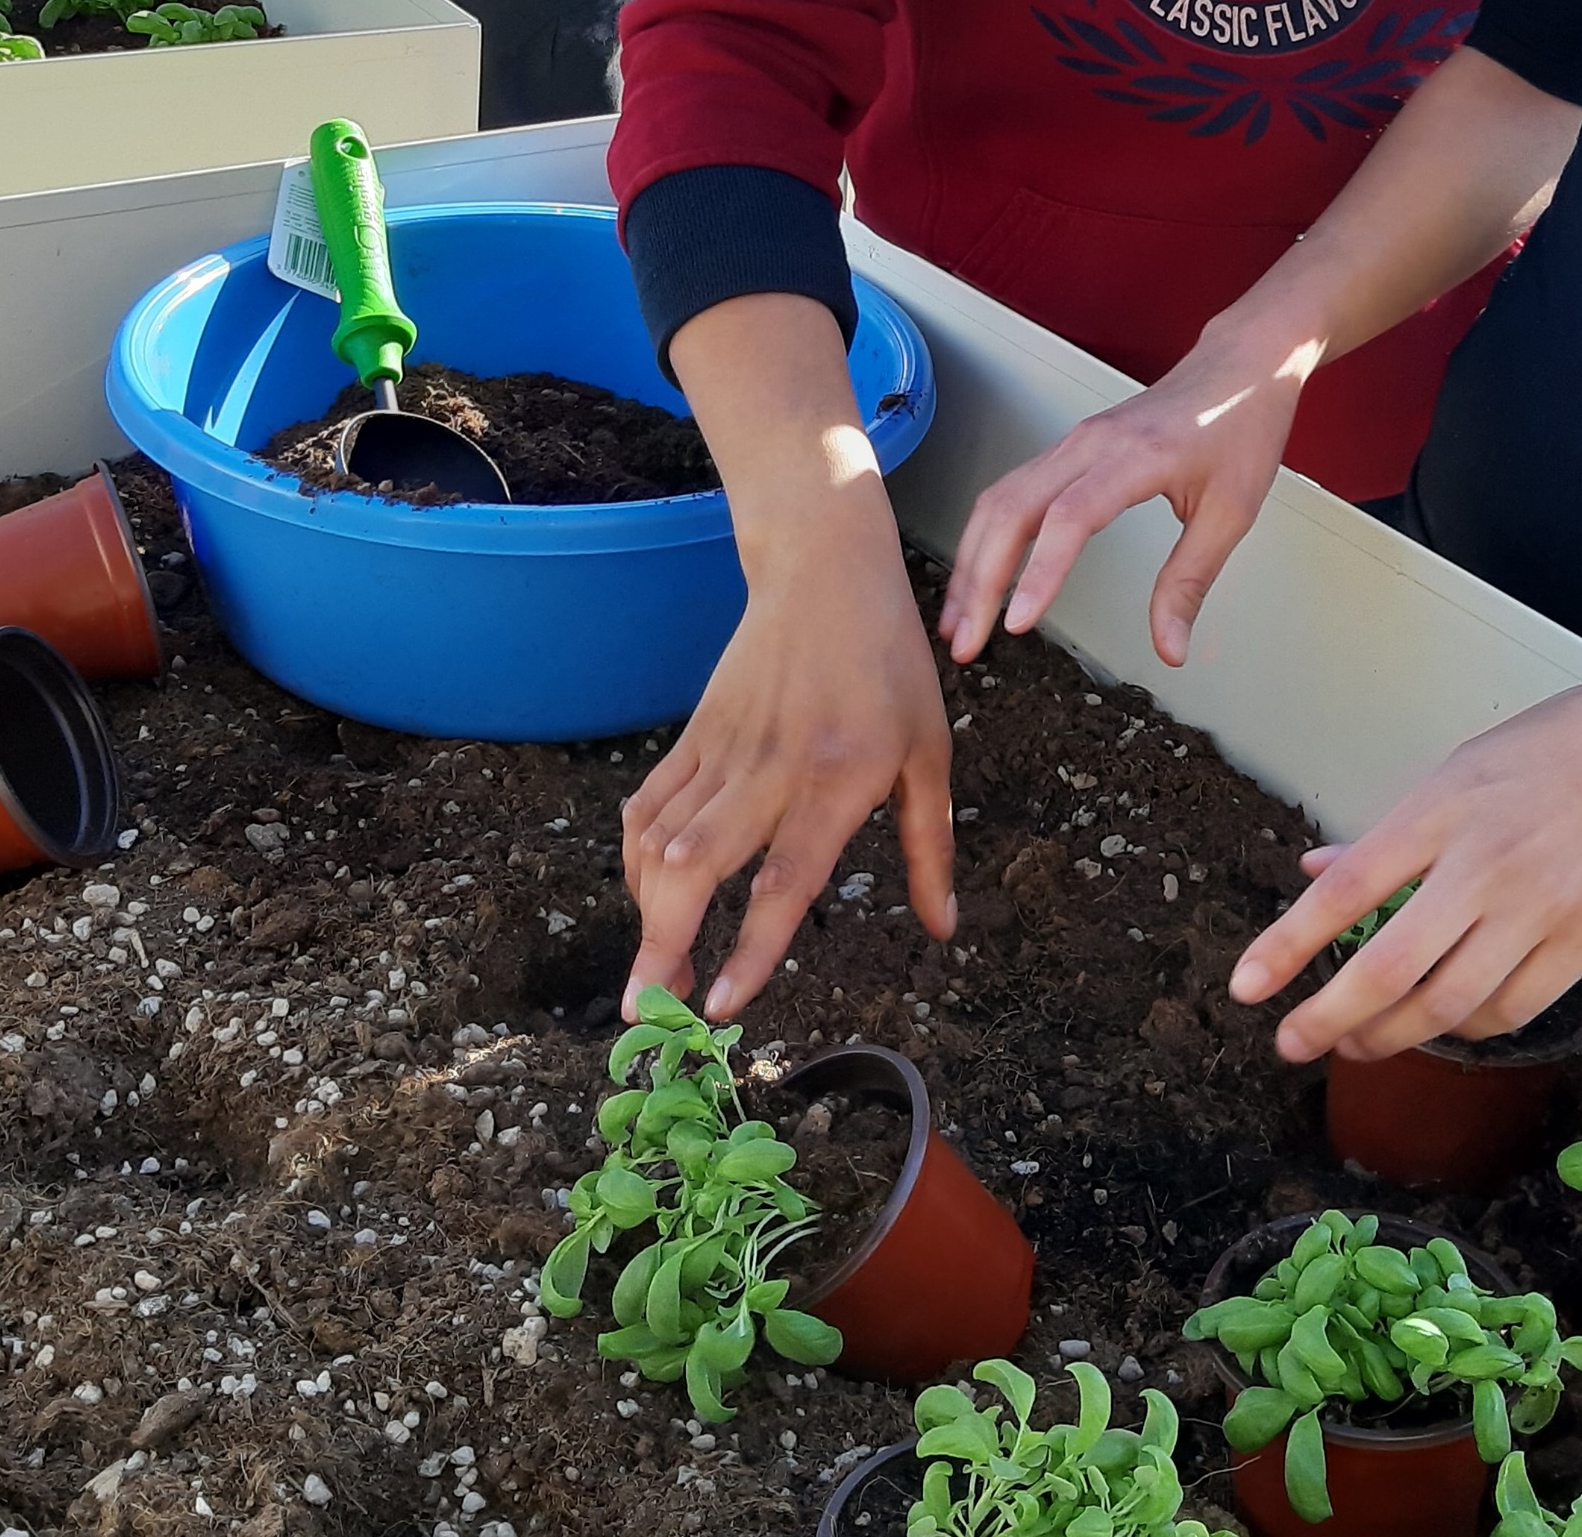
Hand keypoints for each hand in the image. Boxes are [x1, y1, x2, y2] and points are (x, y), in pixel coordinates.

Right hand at [620, 500, 956, 1022]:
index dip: (750, 950)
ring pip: (661, 843)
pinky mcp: (694, 735)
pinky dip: (638, 859)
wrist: (823, 570)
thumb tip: (943, 929)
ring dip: (646, 913)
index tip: (719, 1007)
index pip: (785, 879)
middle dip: (661, 946)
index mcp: (840, 778)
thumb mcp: (929, 752)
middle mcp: (772, 770)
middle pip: (697, 869)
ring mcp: (724, 750)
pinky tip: (649, 896)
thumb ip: (931, 846)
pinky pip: (650, 806)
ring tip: (653, 971)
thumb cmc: (889, 663)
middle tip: (646, 1011)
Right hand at [940, 311, 1308, 668]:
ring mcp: (1071, 443)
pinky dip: (985, 538)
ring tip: (958, 621)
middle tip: (966, 643)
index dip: (1039, 572)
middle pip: (1010, 509)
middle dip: (979, 581)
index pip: (1070, 518)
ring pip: (998, 500)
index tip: (1017, 623)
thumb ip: (1190, 583)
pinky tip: (978, 575)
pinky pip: (1009, 491)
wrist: (1240, 369)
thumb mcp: (1230, 514)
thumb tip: (1170, 649)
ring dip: (971, 562)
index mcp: (1135, 458)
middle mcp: (1089, 445)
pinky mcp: (1065, 449)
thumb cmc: (1240, 430)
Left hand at [1227, 659, 1581, 1062]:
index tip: (1246, 987)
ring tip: (1358, 1044)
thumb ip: (1393, 829)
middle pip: (1390, 967)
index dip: (1289, 946)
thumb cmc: (1570, 741)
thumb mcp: (1464, 764)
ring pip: (1449, 1003)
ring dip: (1393, 1035)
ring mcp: (1542, 907)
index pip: (1347, 890)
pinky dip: (1466, 1027)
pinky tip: (1442, 1027)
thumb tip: (1319, 870)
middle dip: (1330, 1018)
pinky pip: (1514, 1007)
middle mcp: (1486, 863)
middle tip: (1293, 1043)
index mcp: (1442, 808)